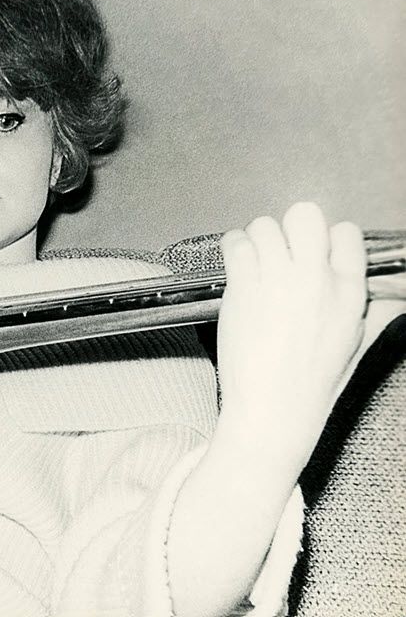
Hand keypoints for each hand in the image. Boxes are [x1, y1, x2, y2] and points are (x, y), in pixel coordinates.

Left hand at [216, 202, 369, 438]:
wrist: (273, 407)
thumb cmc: (312, 379)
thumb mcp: (354, 338)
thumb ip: (368, 305)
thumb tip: (394, 291)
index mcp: (349, 291)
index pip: (346, 233)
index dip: (325, 239)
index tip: (311, 256)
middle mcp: (316, 279)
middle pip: (305, 215)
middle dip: (291, 226)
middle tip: (280, 251)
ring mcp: (278, 281)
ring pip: (264, 225)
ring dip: (256, 239)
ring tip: (254, 261)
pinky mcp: (244, 289)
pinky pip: (236, 243)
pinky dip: (233, 247)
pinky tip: (237, 265)